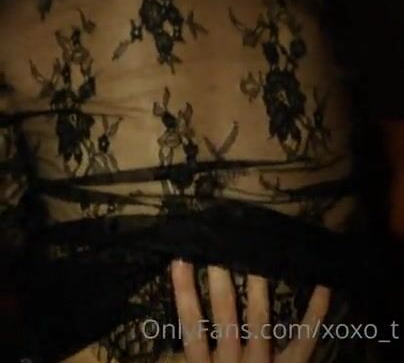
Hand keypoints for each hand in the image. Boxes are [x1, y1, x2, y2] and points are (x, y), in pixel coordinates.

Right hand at [170, 260, 329, 362]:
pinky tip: (324, 286)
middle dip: (222, 282)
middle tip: (220, 248)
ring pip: (260, 321)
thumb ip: (183, 358)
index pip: (192, 329)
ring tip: (257, 253)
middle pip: (226, 317)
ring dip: (259, 288)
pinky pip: (305, 339)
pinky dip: (316, 313)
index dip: (185, 296)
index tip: (179, 261)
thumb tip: (155, 352)